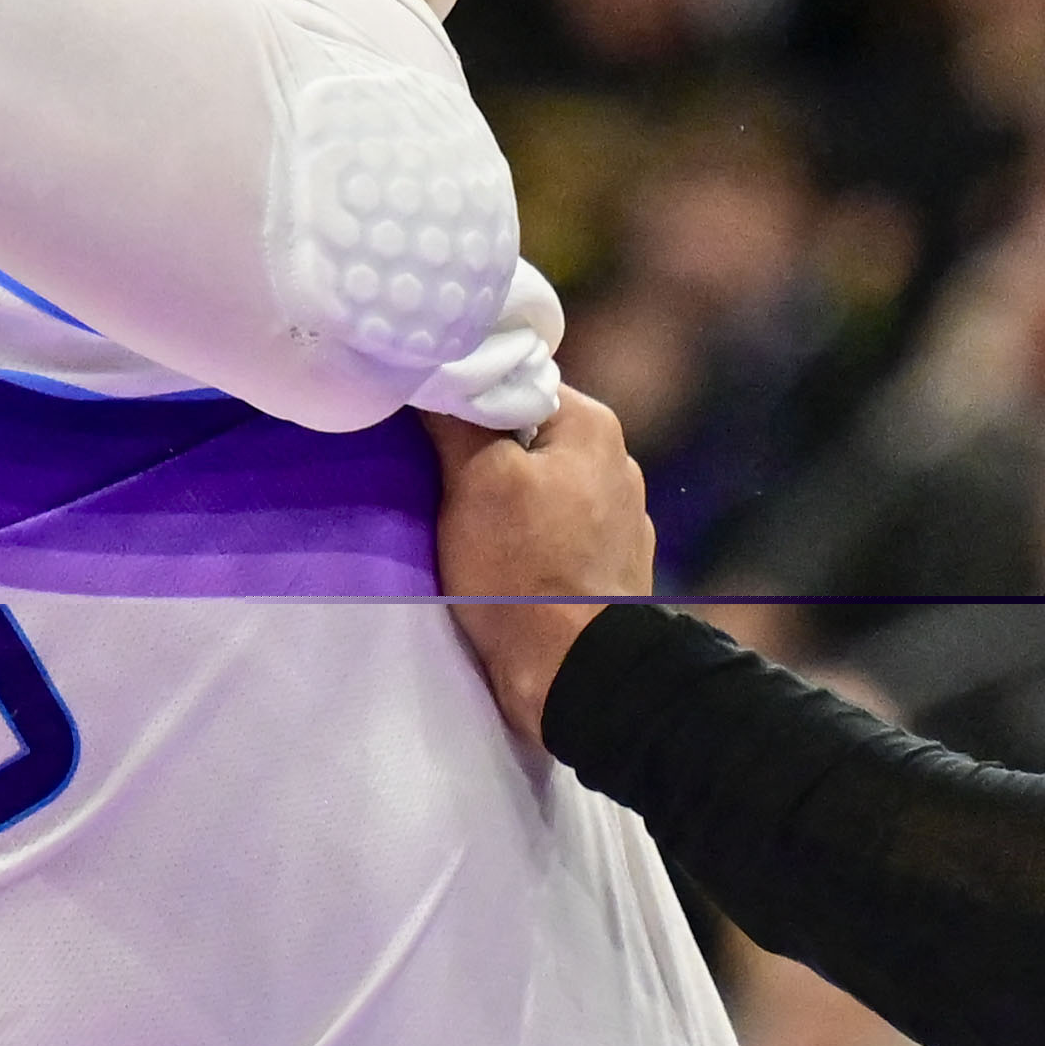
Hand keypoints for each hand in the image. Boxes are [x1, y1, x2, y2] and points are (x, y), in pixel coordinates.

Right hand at [428, 390, 658, 745]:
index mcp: (593, 427)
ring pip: (539, 489)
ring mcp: (618, 521)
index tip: (426, 423)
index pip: (516, 384)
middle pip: (527, 438)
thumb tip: (435, 370)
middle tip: (434, 476)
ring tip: (462, 527)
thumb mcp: (476, 481)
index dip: (466, 399)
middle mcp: (617, 464)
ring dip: (502, 503)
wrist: (576, 675)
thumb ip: (457, 418)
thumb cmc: (525, 571)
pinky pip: (555, 536)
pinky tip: (499, 563)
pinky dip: (527, 542)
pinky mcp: (607, 570)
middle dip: (482, 455)